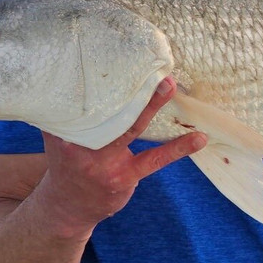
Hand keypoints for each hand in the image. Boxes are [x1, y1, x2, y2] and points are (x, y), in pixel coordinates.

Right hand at [37, 77, 206, 238]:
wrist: (66, 208)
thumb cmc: (69, 161)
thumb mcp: (63, 136)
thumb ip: (74, 113)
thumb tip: (86, 77)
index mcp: (65, 128)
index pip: (83, 98)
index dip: (99, 78)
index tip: (116, 55)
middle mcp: (80, 143)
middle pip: (108, 109)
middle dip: (129, 87)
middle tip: (149, 64)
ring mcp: (102, 162)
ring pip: (131, 128)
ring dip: (152, 105)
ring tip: (170, 86)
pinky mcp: (122, 177)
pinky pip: (154, 159)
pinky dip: (178, 148)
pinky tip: (199, 138)